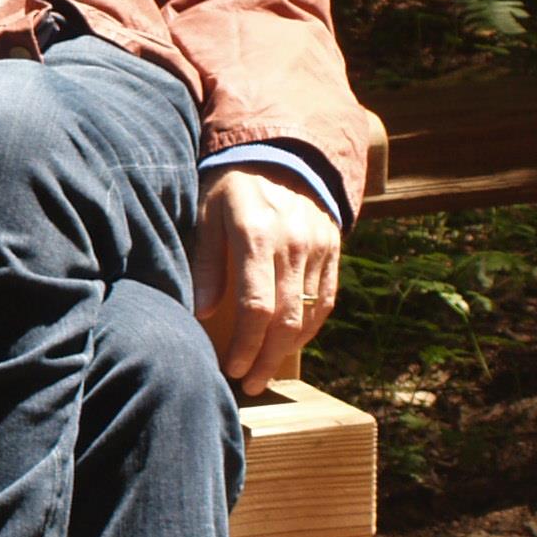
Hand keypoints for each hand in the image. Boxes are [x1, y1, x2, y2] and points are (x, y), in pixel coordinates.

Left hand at [194, 166, 340, 393]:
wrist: (281, 152)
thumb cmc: (231, 187)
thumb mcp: (207, 214)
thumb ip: (205, 261)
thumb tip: (203, 310)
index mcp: (255, 235)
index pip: (256, 306)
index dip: (246, 345)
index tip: (231, 367)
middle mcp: (292, 243)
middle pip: (286, 319)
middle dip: (266, 359)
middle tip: (248, 384)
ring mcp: (318, 247)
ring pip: (310, 315)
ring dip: (287, 351)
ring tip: (264, 372)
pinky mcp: (333, 249)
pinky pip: (326, 300)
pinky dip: (310, 329)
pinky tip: (289, 346)